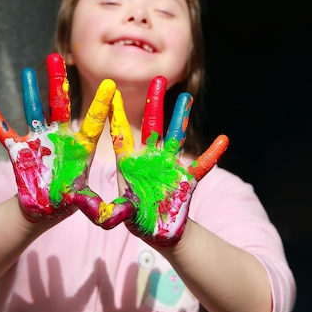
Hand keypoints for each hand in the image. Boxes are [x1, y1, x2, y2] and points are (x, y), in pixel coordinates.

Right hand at [0, 53, 115, 221]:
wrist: (44, 209)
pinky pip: (5, 134)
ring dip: (29, 92)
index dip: (101, 105)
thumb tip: (109, 216)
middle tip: (56, 56)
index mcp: (79, 148)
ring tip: (27, 70)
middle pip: (59, 104)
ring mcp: (38, 142)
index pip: (92, 122)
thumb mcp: (82, 203)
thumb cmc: (67, 203)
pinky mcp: (20, 151)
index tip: (110, 84)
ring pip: (34, 110)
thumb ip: (93, 205)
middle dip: (58, 81)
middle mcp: (59, 138)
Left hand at [110, 76, 228, 246]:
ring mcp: (169, 167)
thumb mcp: (119, 215)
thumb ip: (108, 210)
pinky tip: (223, 140)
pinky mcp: (187, 180)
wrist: (159, 231)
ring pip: (176, 136)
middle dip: (154, 102)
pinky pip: (202, 166)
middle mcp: (150, 159)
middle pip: (152, 125)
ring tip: (186, 97)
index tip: (111, 88)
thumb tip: (88, 206)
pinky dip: (212, 154)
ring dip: (181, 118)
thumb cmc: (136, 219)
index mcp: (129, 164)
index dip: (116, 113)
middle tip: (158, 79)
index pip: (121, 134)